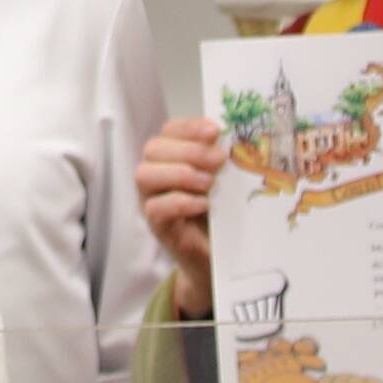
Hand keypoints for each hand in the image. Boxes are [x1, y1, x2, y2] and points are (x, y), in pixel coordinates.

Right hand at [138, 115, 228, 316]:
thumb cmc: (220, 211)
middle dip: (188, 150)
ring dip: (180, 174)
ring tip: (210, 184)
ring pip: (145, 175)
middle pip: (153, 148)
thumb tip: (237, 139)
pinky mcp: (156, 225)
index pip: (169, 130)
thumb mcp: (224, 180)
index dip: (190, 127)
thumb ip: (223, 160)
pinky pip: (154, 208)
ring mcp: (150, 199)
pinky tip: (203, 205)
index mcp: (171, 156)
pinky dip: (179, 202)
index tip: (216, 131)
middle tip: (219, 160)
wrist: (219, 254)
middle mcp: (155, 174)